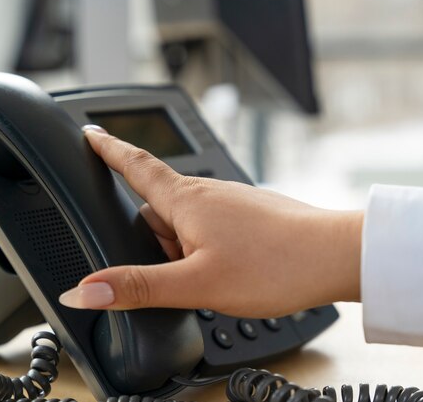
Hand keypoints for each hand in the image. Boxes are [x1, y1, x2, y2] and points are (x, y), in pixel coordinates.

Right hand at [59, 126, 362, 317]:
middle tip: (176, 276)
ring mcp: (234, 203)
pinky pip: (214, 230)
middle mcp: (210, 193)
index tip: (90, 134)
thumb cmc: (275, 264)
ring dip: (185, 252)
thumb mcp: (196, 283)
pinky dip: (210, 252)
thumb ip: (139, 286)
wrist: (336, 256)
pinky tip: (232, 274)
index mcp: (188, 200)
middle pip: (159, 209)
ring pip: (188, 225)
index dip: (108, 150)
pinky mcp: (252, 216)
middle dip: (155, 241)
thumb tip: (86, 289)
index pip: (136, 166)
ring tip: (212, 282)